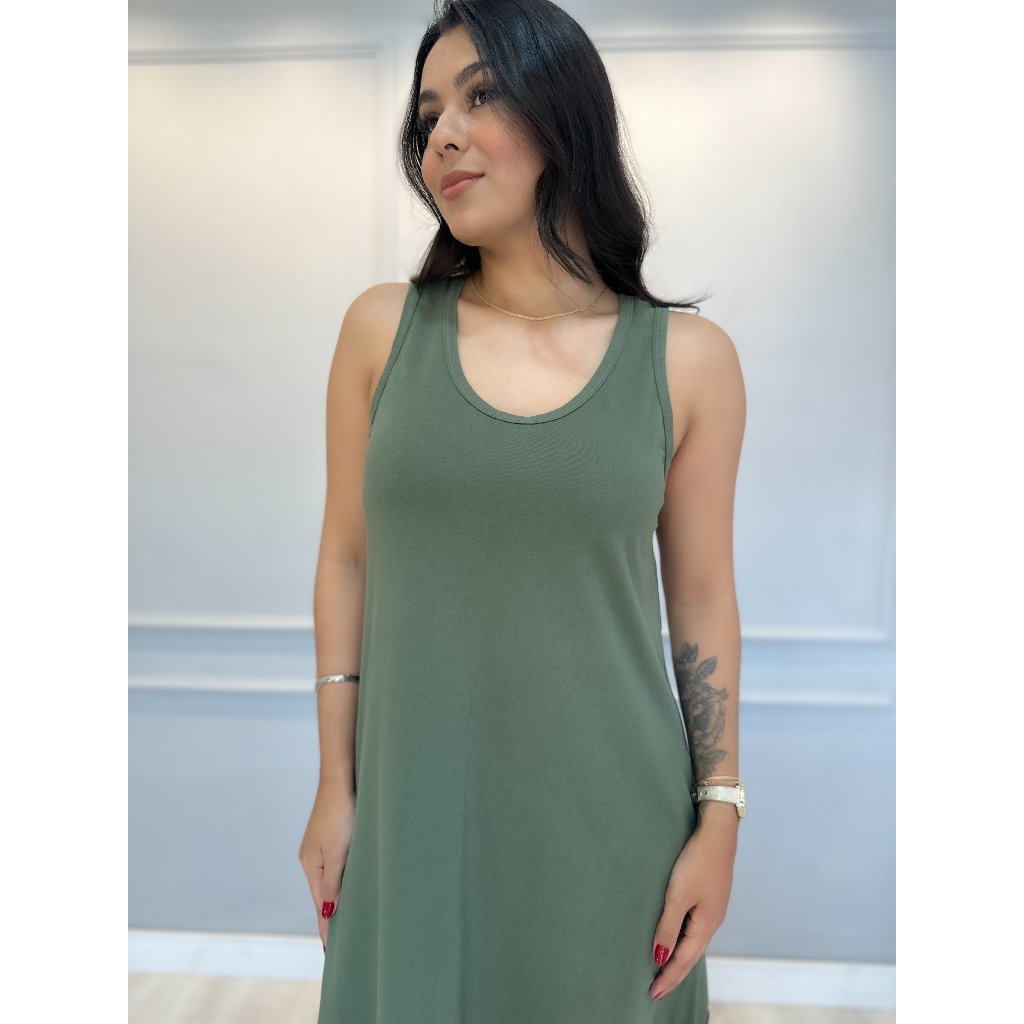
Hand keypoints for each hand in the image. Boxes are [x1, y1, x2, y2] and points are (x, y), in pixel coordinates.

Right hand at [297, 779, 355, 951]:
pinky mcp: (329, 838)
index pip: (320, 905)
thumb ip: (333, 882)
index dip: (326, 928)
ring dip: (334, 900)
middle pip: (322, 895)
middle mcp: (312, 860)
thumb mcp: (338, 852)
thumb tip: (328, 911)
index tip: (330, 953)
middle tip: (335, 946)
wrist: (340, 780)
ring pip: (328, 881)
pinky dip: (338, 883)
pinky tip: (344, 888)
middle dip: (328, 918)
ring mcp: (319, 848)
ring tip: (340, 922)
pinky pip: (333, 868)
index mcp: (311, 866)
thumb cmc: (340, 814)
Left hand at [648, 816, 736, 999]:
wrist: (718, 832)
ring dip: (679, 957)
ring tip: (664, 970)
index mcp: (706, 925)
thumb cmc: (697, 862)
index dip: (668, 977)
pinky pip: (695, 927)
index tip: (653, 994)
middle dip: (673, 973)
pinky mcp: (710, 896)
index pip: (684, 960)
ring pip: (693, 941)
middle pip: (691, 955)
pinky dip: (684, 940)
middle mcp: (712, 921)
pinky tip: (677, 938)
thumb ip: (668, 926)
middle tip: (657, 990)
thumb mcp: (678, 895)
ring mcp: (713, 908)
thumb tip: (660, 957)